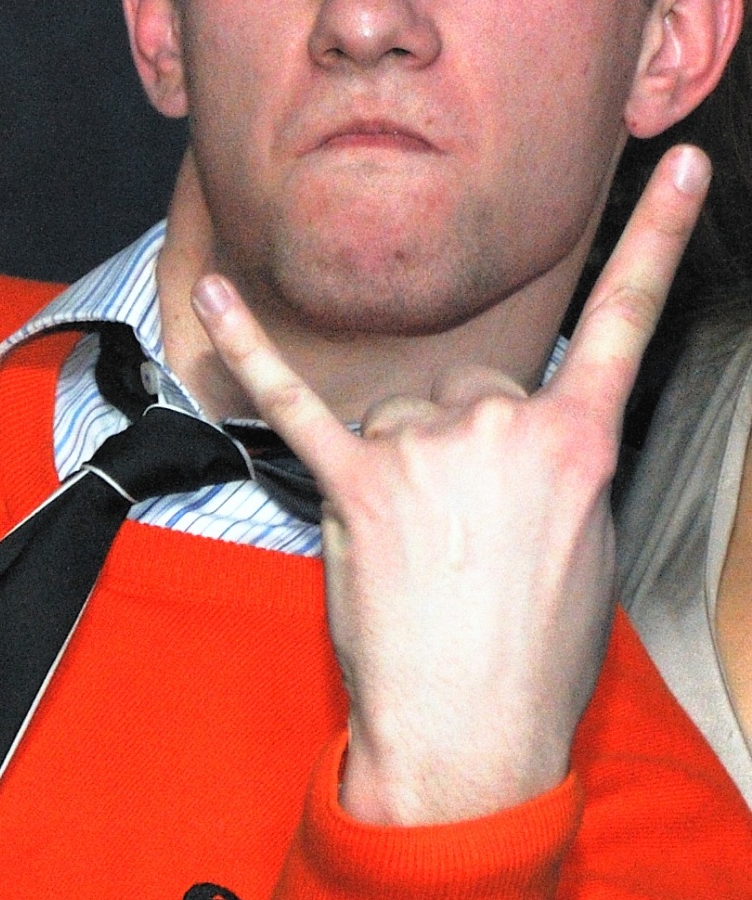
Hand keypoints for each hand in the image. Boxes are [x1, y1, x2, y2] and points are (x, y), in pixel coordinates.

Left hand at [190, 145, 710, 825]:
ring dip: (399, 467)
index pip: (629, 320)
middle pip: (471, 387)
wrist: (470, 736)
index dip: (659, 236)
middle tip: (468, 538)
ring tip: (418, 550)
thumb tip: (527, 443)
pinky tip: (216, 294)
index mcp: (581, 441)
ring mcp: (425, 451)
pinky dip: (252, 348)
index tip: (684, 163)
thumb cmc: (534, 656)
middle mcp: (505, 427)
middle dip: (462, 448)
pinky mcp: (354, 483)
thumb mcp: (593, 548)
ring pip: (402, 413)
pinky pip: (295, 401)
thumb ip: (562, 466)